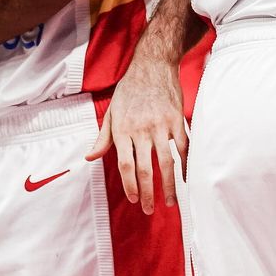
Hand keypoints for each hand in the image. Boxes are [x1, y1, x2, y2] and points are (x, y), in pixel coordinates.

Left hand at [87, 57, 185, 214]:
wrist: (152, 65)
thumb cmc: (129, 90)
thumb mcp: (111, 112)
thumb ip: (103, 138)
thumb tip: (89, 159)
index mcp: (123, 130)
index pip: (125, 166)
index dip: (129, 186)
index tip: (133, 200)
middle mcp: (141, 130)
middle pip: (145, 169)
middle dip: (147, 194)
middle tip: (148, 210)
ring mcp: (161, 125)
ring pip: (166, 162)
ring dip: (169, 185)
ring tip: (170, 202)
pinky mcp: (177, 120)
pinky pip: (184, 148)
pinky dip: (186, 165)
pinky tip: (186, 179)